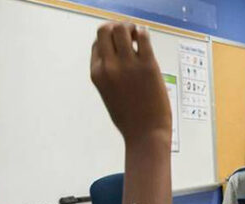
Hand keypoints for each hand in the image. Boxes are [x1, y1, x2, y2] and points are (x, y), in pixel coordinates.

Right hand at [90, 22, 171, 144]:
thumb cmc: (130, 120)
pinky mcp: (148, 65)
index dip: (109, 40)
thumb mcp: (109, 96)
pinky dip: (143, 33)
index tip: (120, 44)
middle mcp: (108, 66)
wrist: (146, 134)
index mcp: (97, 74)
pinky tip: (145, 38)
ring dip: (130, 28)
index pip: (97, 44)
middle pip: (105, 30)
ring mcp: (128, 65)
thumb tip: (117, 61)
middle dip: (117, 28)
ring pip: (122, 28)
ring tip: (137, 37)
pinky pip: (143, 37)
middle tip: (129, 36)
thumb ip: (108, 77)